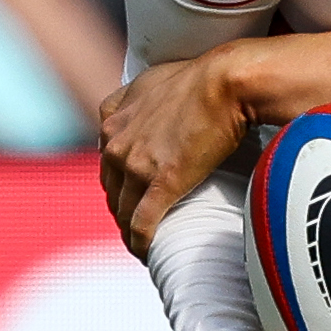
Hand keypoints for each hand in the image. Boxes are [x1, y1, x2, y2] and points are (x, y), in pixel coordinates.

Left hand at [98, 57, 247, 254]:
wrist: (225, 83)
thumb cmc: (200, 77)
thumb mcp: (153, 79)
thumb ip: (137, 97)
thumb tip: (144, 106)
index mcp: (114, 120)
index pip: (105, 161)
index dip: (117, 181)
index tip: (129, 193)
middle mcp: (117, 142)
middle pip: (111, 188)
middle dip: (121, 207)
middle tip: (138, 221)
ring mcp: (137, 164)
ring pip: (122, 209)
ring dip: (128, 229)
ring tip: (142, 242)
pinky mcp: (162, 182)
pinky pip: (142, 223)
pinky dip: (140, 242)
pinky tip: (145, 253)